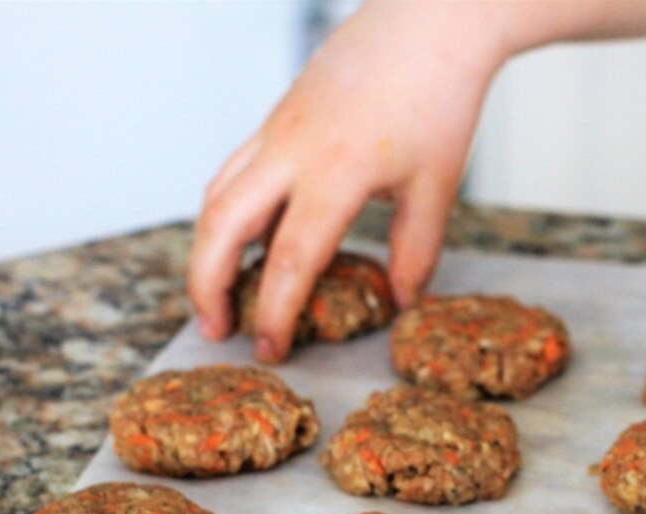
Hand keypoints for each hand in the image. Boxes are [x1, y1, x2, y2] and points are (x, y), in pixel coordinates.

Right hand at [187, 1, 508, 361]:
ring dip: (208, 249)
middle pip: (219, 227)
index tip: (270, 349)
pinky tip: (250, 239)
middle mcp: (290, 151)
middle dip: (207, 286)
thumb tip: (401, 300)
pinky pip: (236, 170)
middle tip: (217, 330)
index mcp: (334, 174)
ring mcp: (276, 130)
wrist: (429, 23)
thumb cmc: (439, 97)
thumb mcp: (437, 185)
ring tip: (222, 292)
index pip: (287, 260)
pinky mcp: (277, 117)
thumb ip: (416, 249)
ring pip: (217, 194)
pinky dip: (229, 211)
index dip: (273, 312)